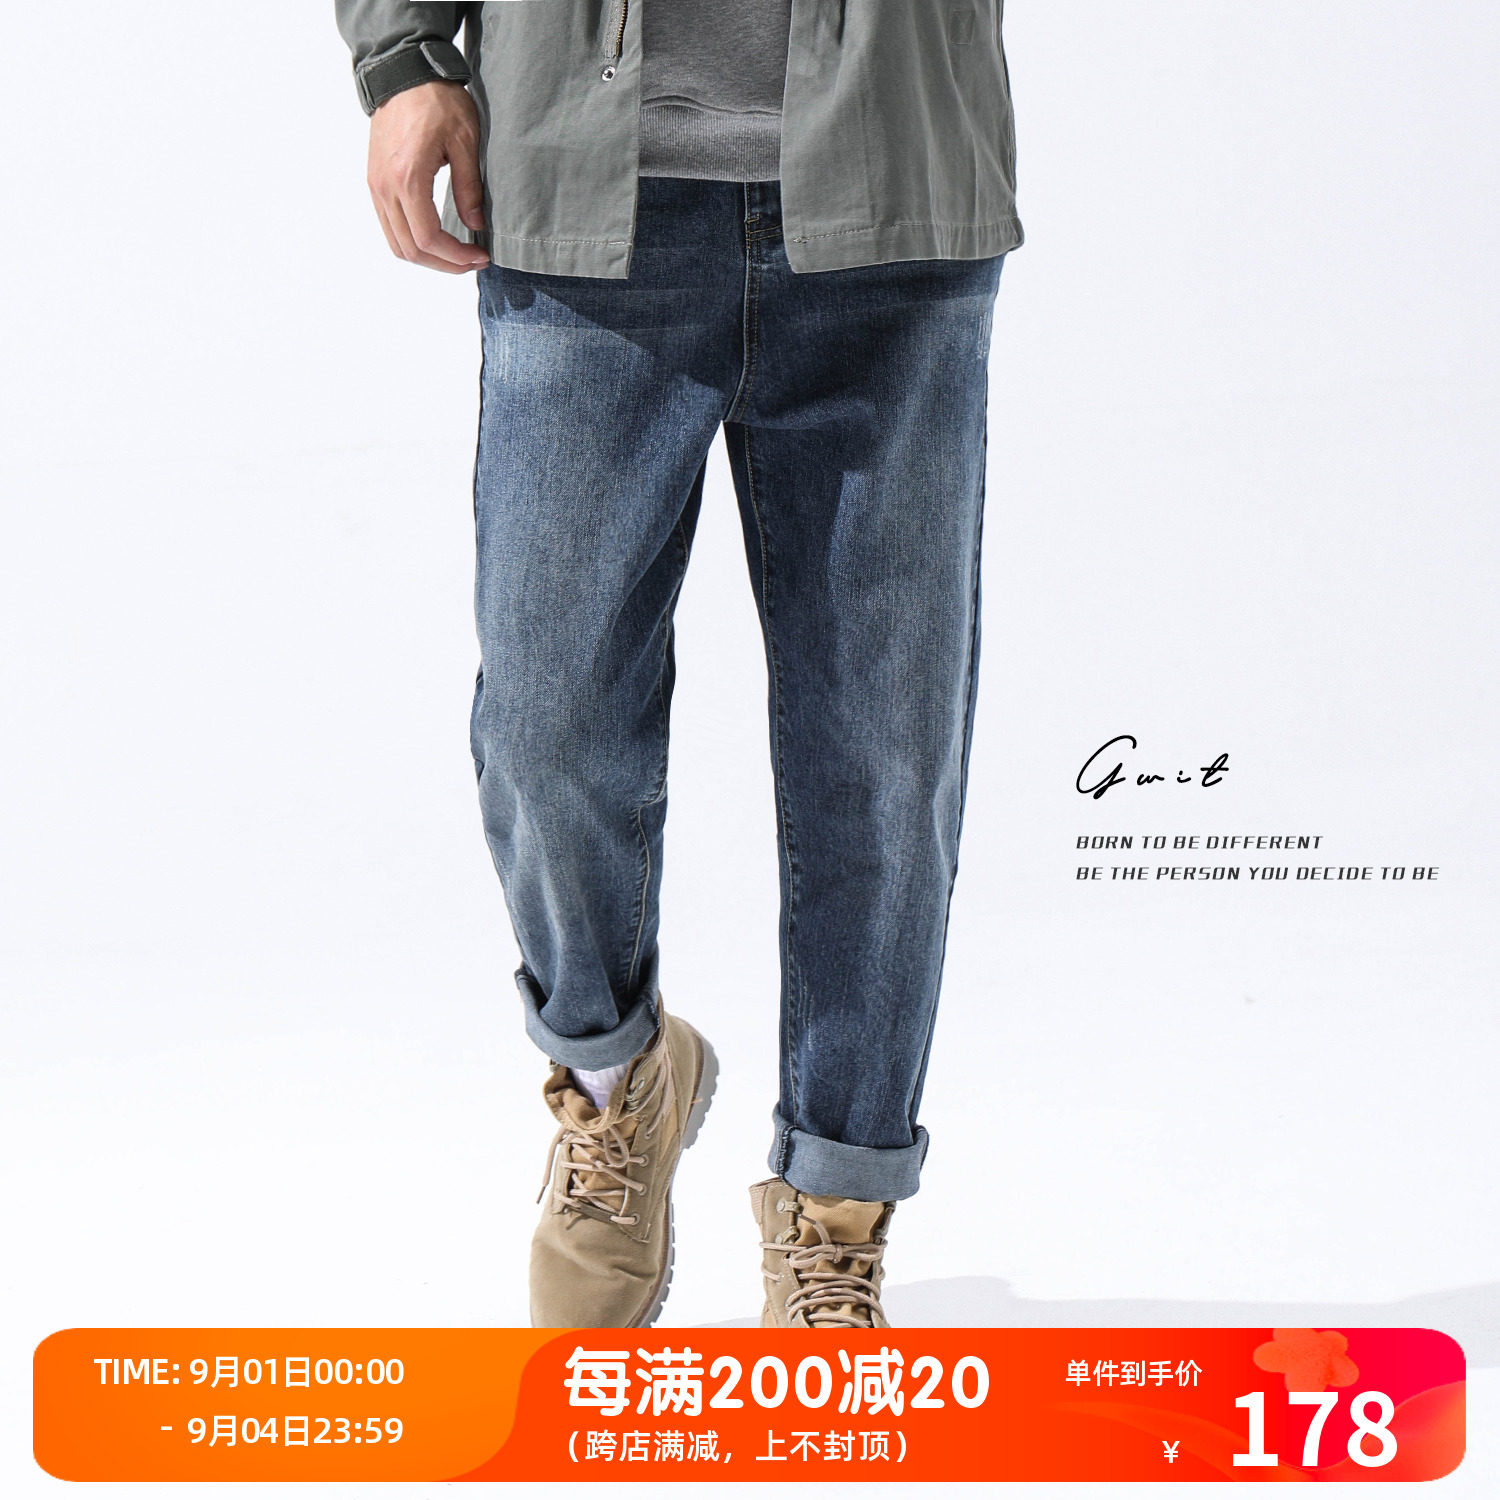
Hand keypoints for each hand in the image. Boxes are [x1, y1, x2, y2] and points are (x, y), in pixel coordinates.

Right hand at [367, 80, 489, 273]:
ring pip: (397, 244)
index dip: (456, 257)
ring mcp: (376, 186)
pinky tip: (438, 238)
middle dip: (445, 264)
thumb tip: (475, 225)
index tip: (481, 255)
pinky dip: (413, 242)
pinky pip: (390, 227)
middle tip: (474, 260)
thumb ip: (469, 187)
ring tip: (458, 254)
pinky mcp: (375, 182)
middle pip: (411, 250)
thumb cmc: (436, 100)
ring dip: (428, 258)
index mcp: (407, 178)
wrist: (403, 74)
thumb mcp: (465, 141)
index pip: (428, 238)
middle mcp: (385, 187)